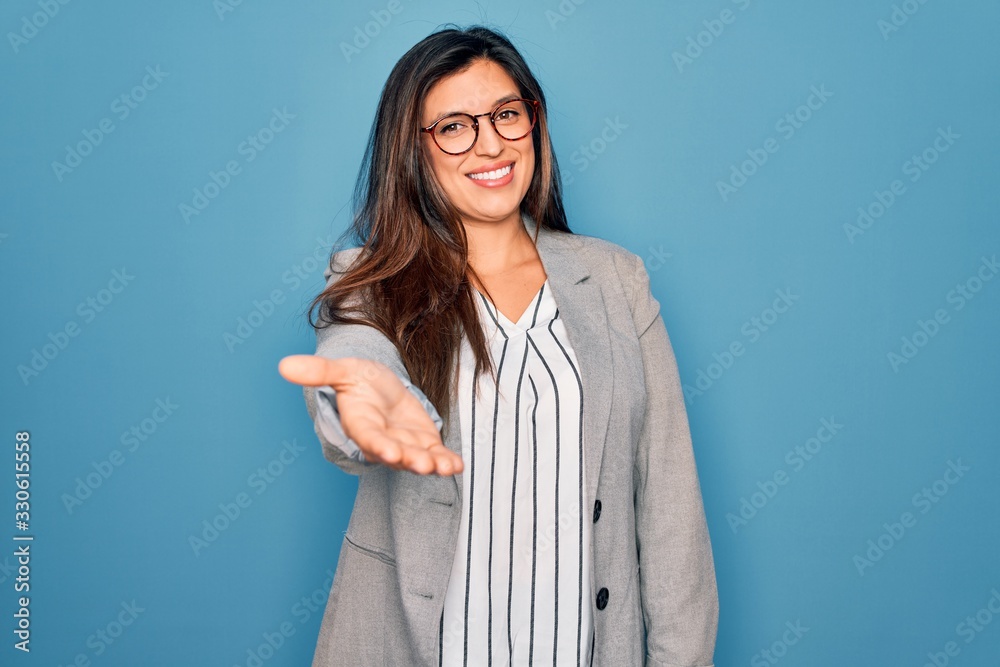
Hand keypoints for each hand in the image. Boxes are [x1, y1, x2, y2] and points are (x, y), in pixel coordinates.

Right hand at [278, 355, 463, 475]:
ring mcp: (404, 445)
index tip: (390, 452)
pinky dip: (447, 462)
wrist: (379, 387)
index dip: (379, 446)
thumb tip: (284, 365)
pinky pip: (436, 456)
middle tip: (423, 465)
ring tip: (446, 468)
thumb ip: (318, 372)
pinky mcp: (423, 444)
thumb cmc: (358, 380)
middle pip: (396, 454)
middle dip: (410, 460)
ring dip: (433, 465)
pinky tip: (458, 466)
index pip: (369, 438)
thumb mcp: (342, 370)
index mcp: (361, 425)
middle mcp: (382, 441)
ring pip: (418, 459)